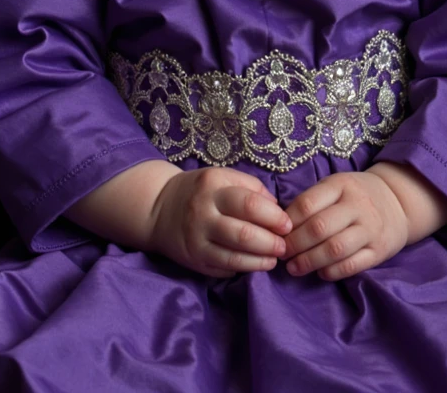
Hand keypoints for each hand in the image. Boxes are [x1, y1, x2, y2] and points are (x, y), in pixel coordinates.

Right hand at [146, 167, 292, 278]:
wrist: (159, 208)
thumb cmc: (199, 191)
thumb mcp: (221, 177)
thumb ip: (250, 186)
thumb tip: (277, 206)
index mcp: (212, 186)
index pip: (250, 204)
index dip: (274, 217)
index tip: (288, 224)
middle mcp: (202, 213)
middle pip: (243, 234)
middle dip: (270, 243)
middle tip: (284, 246)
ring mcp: (196, 239)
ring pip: (234, 256)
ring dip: (260, 261)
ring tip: (274, 259)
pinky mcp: (193, 260)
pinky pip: (223, 268)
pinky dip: (242, 268)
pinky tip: (253, 264)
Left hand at [281, 171, 407, 280]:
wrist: (398, 201)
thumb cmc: (356, 195)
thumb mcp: (336, 186)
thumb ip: (312, 201)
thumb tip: (281, 225)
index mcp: (341, 185)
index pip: (307, 204)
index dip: (288, 222)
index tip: (277, 234)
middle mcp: (357, 205)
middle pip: (319, 228)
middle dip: (295, 244)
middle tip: (282, 254)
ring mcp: (370, 229)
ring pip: (335, 249)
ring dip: (309, 261)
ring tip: (294, 268)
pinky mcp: (379, 251)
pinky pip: (352, 266)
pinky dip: (332, 272)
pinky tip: (320, 273)